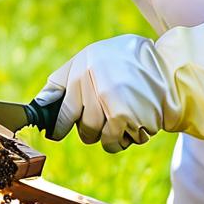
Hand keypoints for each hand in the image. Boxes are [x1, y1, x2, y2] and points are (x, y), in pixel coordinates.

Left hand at [34, 34, 168, 152]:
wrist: (165, 65)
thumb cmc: (118, 62)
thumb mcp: (84, 61)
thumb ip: (59, 83)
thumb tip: (38, 105)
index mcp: (82, 74)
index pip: (64, 113)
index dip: (58, 127)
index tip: (55, 133)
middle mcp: (98, 90)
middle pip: (85, 130)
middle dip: (90, 129)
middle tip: (102, 115)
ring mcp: (117, 106)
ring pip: (104, 140)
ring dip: (111, 136)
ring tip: (120, 116)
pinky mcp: (136, 120)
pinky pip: (125, 142)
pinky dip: (130, 136)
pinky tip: (136, 118)